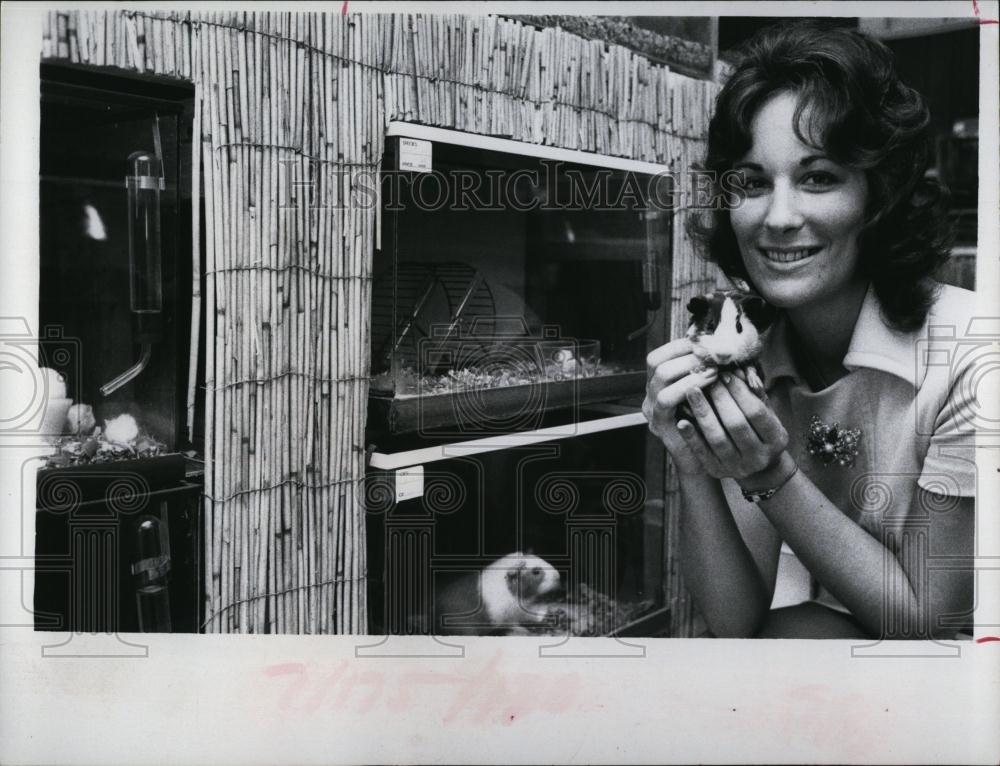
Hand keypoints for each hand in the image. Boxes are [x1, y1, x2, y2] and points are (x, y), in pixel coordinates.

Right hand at [643, 338, 719, 474]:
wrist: (703, 459)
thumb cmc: (709, 423)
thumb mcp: (707, 392)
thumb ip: (706, 371)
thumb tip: (720, 346)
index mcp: (659, 383)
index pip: (660, 354)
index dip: (682, 345)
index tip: (707, 343)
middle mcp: (650, 393)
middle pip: (657, 362)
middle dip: (688, 355)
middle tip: (713, 355)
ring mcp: (651, 409)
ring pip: (660, 377)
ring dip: (689, 369)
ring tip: (714, 369)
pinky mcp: (658, 423)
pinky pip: (666, 400)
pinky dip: (687, 387)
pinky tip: (708, 383)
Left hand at [676, 371, 790, 483]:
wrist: (757, 468)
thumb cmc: (760, 431)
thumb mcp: (766, 413)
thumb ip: (754, 394)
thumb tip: (737, 369)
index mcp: (776, 439)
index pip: (756, 411)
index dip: (739, 391)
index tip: (724, 374)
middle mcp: (759, 456)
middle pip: (736, 424)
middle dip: (720, 398)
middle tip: (705, 378)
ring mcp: (738, 466)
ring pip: (717, 437)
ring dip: (703, 412)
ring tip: (691, 391)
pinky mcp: (717, 471)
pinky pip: (702, 452)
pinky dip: (691, 436)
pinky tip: (681, 420)